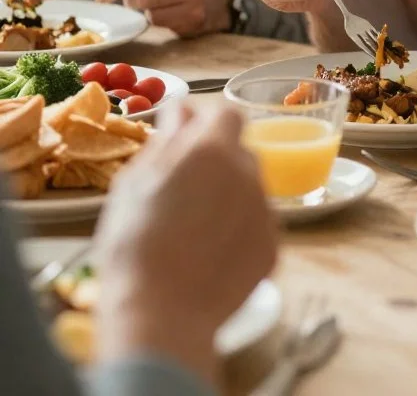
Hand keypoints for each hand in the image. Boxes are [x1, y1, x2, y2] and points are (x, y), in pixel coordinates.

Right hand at [94, 102, 276, 384]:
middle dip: (215, 161)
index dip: (206, 121)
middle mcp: (249, 172)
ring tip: (191, 229)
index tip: (186, 136)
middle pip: (239, 151)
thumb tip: (182, 112)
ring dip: (226, 195)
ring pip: (248, 188)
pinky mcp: (272, 244)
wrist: (161, 315)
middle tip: (182, 188)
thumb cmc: (135, 245)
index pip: (227, 113)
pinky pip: (254, 224)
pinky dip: (236, 230)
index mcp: (213, 150)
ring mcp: (265, 209)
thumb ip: (166, 138)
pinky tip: (207, 254)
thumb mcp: (134, 181)